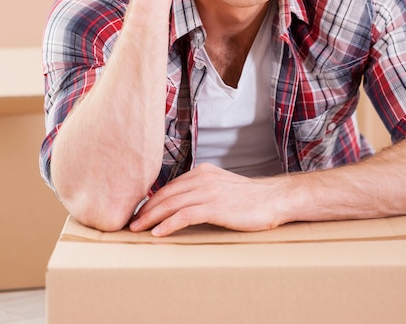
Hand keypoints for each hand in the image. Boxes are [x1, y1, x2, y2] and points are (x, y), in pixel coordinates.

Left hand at [129, 163, 283, 236]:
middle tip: (131, 223)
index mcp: (202, 172)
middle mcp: (202, 178)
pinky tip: (158, 233)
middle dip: (145, 209)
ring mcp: (208, 191)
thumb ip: (201, 191)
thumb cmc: (249, 198)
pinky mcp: (215, 206)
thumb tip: (181, 204)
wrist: (274, 199)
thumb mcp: (221, 188)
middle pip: (166, 194)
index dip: (151, 200)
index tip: (139, 212)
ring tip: (137, 229)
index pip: (170, 186)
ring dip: (151, 217)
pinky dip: (168, 224)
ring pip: (171, 204)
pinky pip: (184, 215)